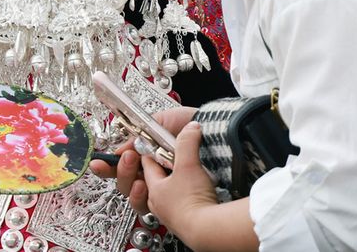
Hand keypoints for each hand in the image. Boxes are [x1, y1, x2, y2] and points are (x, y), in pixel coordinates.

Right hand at [88, 105, 198, 212]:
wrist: (214, 134)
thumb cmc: (192, 124)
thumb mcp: (160, 123)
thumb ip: (138, 135)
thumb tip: (120, 149)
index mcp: (150, 152)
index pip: (124, 163)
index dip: (108, 164)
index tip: (97, 163)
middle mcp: (154, 170)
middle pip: (124, 179)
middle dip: (121, 169)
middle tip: (128, 158)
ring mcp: (162, 186)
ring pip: (132, 193)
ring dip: (129, 181)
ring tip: (139, 173)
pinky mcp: (171, 199)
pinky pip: (145, 206)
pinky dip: (141, 197)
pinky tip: (145, 186)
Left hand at [142, 121, 217, 241]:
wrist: (209, 229)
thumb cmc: (193, 203)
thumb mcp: (188, 164)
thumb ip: (187, 141)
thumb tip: (191, 127)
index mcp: (154, 188)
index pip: (146, 163)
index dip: (149, 150)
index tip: (154, 142)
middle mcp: (159, 202)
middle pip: (152, 180)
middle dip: (157, 168)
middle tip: (164, 157)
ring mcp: (171, 213)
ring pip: (165, 194)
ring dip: (170, 183)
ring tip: (178, 175)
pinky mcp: (185, 220)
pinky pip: (178, 204)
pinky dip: (182, 195)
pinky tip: (191, 191)